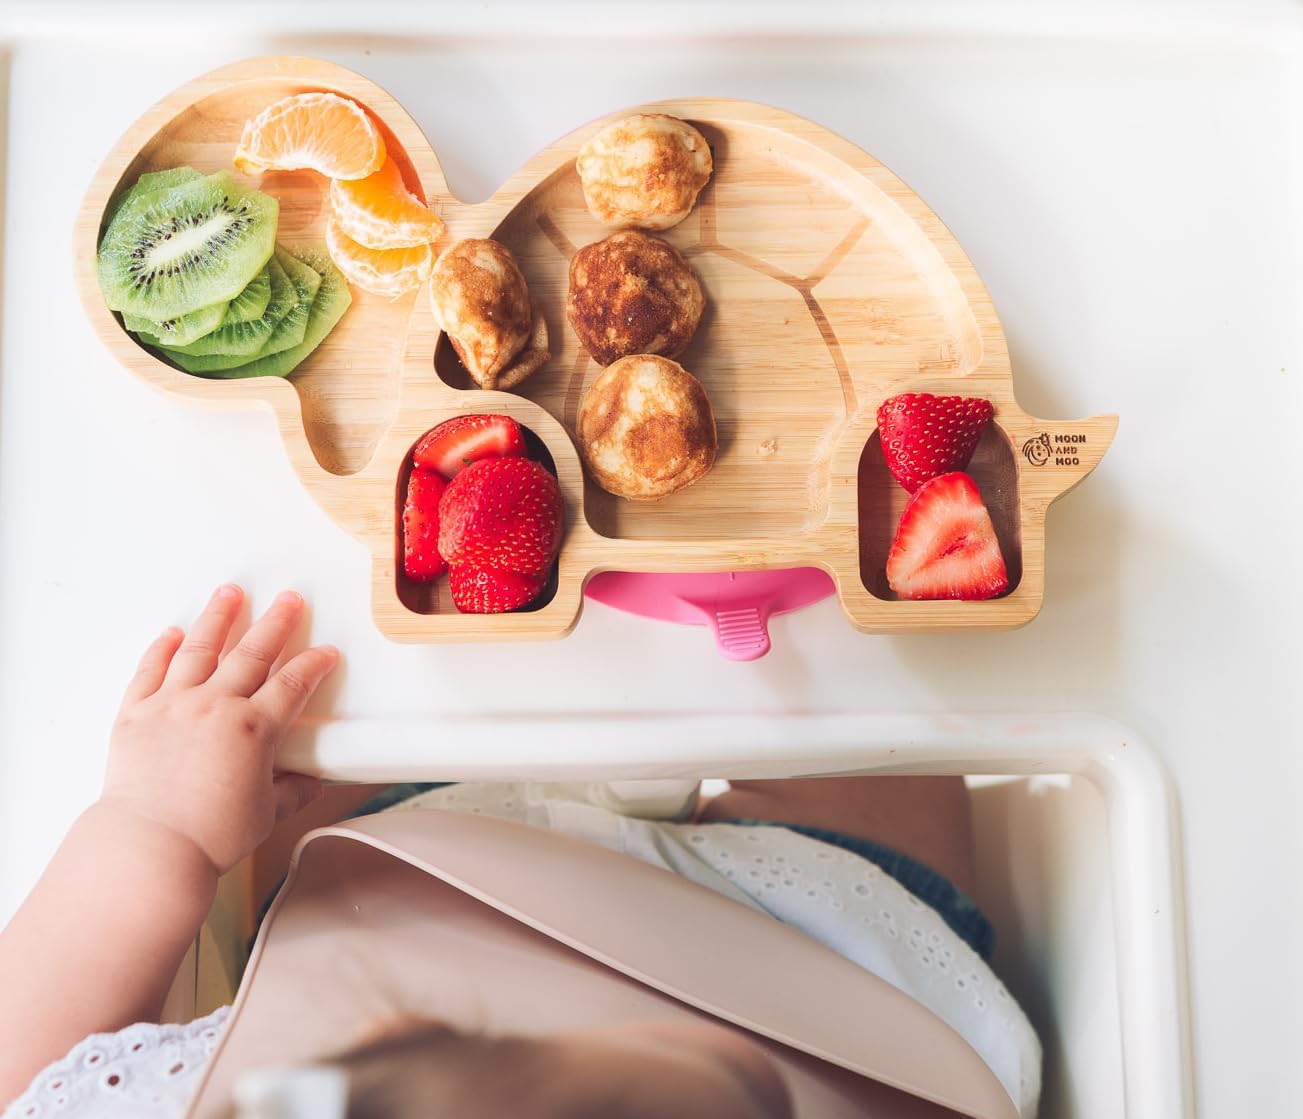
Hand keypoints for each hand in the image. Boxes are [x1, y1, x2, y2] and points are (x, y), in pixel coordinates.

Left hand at [100, 584, 339, 875]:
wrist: (149, 846)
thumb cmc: (210, 836)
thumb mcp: (265, 814)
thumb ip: (292, 791)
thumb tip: (311, 784)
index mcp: (254, 728)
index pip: (294, 684)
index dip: (314, 664)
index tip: (326, 651)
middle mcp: (215, 706)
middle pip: (252, 652)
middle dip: (275, 622)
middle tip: (289, 598)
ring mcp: (173, 705)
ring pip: (199, 648)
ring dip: (218, 617)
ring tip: (230, 592)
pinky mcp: (136, 714)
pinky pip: (150, 671)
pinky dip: (161, 649)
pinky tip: (171, 633)